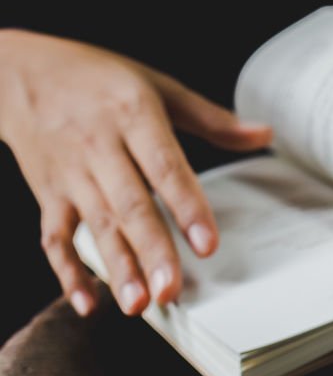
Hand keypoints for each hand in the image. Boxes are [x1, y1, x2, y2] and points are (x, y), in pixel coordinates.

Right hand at [0, 30, 272, 316]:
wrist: (15, 70)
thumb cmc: (97, 78)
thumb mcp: (157, 86)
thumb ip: (211, 118)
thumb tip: (265, 133)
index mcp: (132, 116)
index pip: (164, 167)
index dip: (186, 207)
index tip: (207, 245)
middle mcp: (98, 147)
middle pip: (129, 205)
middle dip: (151, 251)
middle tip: (171, 291)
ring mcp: (70, 174)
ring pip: (96, 226)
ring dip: (117, 268)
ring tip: (139, 305)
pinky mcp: (47, 194)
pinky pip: (55, 237)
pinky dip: (67, 272)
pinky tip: (89, 304)